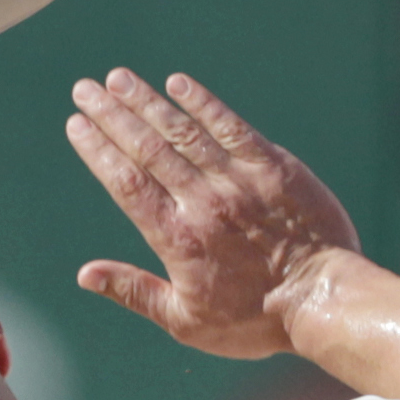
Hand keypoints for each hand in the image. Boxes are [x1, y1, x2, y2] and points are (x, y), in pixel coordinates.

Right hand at [67, 70, 361, 358]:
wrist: (323, 301)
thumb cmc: (255, 321)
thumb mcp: (186, 321)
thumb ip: (134, 291)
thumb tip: (85, 274)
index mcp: (177, 238)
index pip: (126, 183)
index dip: (98, 150)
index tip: (76, 125)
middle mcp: (203, 203)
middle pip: (147, 149)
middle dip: (112, 115)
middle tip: (85, 88)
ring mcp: (240, 181)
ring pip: (183, 132)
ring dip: (148, 102)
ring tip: (120, 78)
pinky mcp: (274, 168)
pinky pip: (232, 127)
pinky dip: (204, 103)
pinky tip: (179, 83)